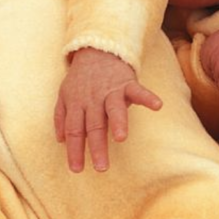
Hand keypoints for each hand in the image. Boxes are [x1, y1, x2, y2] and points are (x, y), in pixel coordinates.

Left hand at [54, 48, 162, 172]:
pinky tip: (157, 105)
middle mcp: (92, 99)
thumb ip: (61, 117)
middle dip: (97, 146)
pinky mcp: (127, 82)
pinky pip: (138, 90)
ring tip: (121, 138)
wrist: (96, 49)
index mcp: (76, 104)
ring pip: (113, 108)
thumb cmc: (81, 78)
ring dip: (117, 122)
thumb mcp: (64, 94)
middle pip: (93, 125)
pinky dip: (148, 97)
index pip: (74, 130)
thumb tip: (60, 140)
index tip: (77, 169)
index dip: (74, 150)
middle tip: (101, 167)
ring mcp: (110, 90)